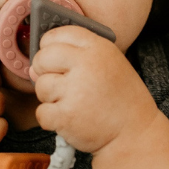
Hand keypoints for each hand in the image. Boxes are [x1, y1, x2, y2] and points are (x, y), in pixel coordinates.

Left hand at [30, 26, 158, 153]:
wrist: (134, 134)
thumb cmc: (119, 99)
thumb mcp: (109, 65)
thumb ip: (76, 58)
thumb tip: (33, 65)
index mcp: (98, 48)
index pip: (58, 34)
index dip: (50, 46)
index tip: (54, 58)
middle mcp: (86, 65)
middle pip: (42, 58)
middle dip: (44, 71)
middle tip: (60, 84)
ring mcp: (75, 91)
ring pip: (40, 86)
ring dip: (49, 97)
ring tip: (71, 103)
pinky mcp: (66, 116)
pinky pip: (41, 112)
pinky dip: (51, 119)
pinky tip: (69, 119)